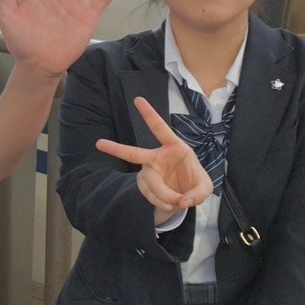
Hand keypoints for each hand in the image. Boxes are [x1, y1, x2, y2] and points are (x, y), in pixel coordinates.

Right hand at [96, 97, 212, 223]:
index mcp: (175, 148)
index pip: (160, 129)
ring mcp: (148, 172)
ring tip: (177, 202)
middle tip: (98, 143)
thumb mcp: (206, 187)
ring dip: (165, 196)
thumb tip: (183, 200)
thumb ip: (199, 192)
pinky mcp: (144, 185)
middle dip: (115, 149)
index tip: (138, 99)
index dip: (149, 114)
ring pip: (150, 184)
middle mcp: (157, 157)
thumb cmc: (194, 183)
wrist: (184, 196)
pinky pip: (150, 195)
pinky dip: (162, 203)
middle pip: (133, 154)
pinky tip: (170, 204)